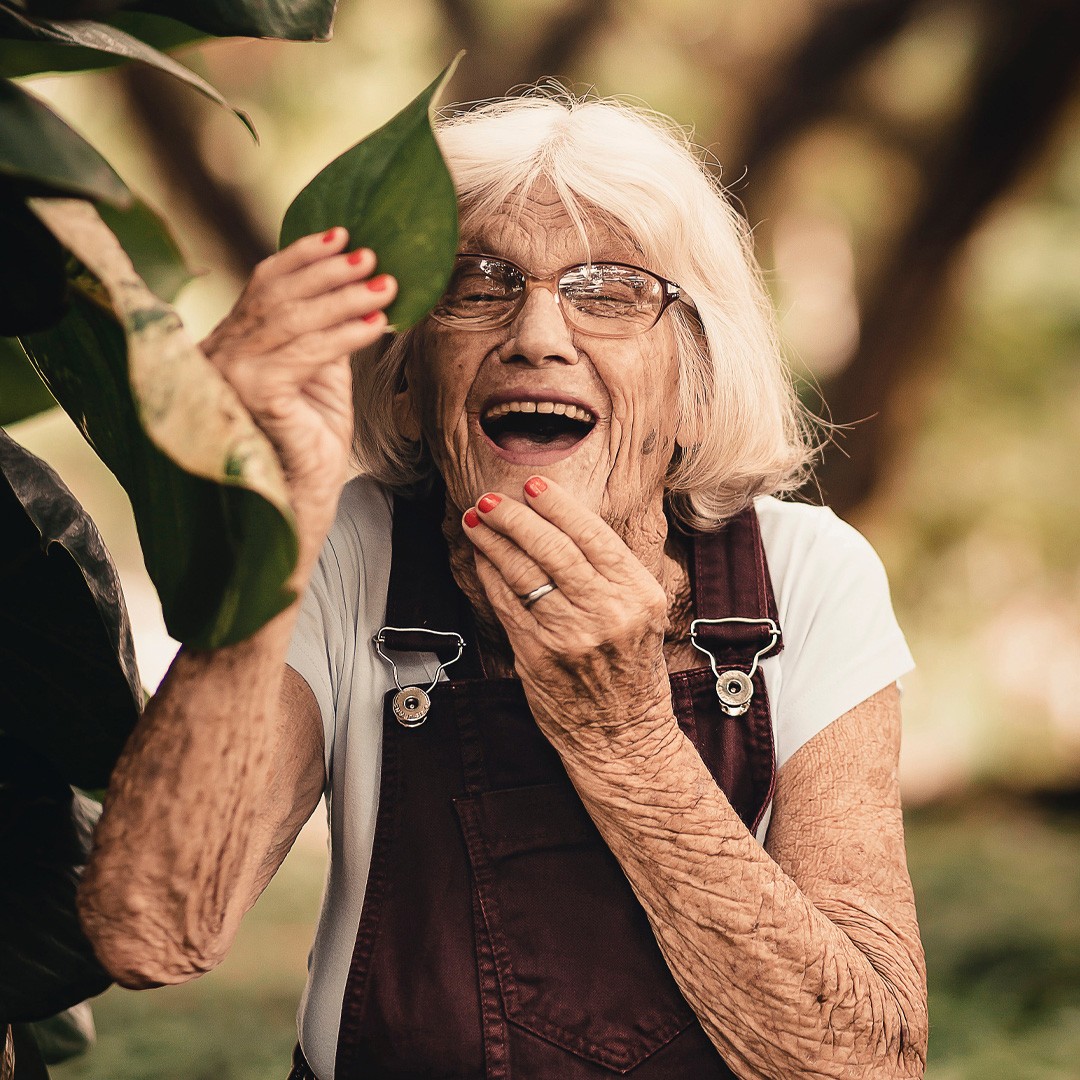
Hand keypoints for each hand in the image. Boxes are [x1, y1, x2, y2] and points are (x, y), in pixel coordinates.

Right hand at [200, 228, 396, 553]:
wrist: (297, 507)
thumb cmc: (307, 447)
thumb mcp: (318, 380)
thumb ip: (322, 337)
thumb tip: (352, 288)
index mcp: (228, 345)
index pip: (262, 285)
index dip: (303, 257)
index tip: (343, 234)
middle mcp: (217, 354)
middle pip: (277, 294)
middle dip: (330, 272)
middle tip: (374, 256)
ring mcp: (228, 374)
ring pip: (294, 319)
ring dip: (346, 298)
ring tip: (386, 284)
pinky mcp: (252, 393)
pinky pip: (307, 351)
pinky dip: (347, 333)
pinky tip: (378, 323)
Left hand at [462, 476, 674, 757]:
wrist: (624, 733)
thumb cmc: (632, 668)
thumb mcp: (643, 612)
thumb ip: (611, 571)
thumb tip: (561, 521)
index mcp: (639, 594)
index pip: (593, 536)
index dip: (558, 506)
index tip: (532, 485)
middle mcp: (607, 613)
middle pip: (553, 550)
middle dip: (516, 518)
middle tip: (492, 498)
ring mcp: (570, 636)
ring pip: (523, 574)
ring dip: (494, 542)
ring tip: (477, 519)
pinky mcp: (538, 656)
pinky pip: (506, 604)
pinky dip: (490, 576)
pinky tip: (482, 558)